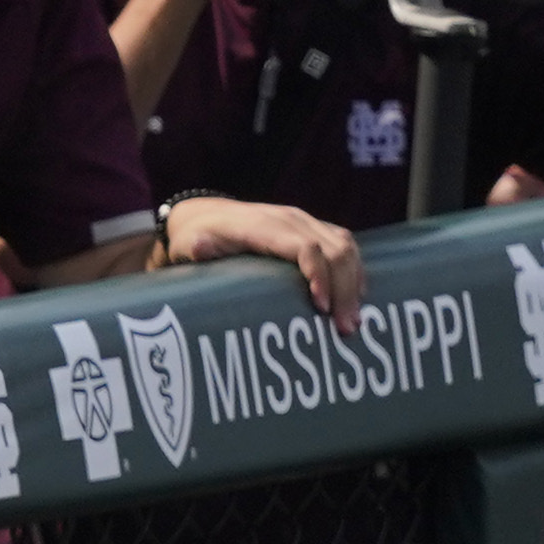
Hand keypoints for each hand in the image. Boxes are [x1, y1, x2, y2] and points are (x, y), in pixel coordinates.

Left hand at [161, 189, 363, 324]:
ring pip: (345, 246)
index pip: (304, 247)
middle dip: (344, 289)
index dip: (319, 275)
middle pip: (334, 249)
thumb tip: (201, 248)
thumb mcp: (189, 243)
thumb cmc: (196, 236)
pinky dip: (353, 271)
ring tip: (352, 320)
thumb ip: (197, 248)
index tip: (321, 308)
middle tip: (345, 327)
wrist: (204, 217)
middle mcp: (290, 220)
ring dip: (354, 283)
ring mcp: (304, 222)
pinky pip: (344, 245)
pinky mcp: (313, 229)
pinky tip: (354, 298)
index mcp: (263, 226)